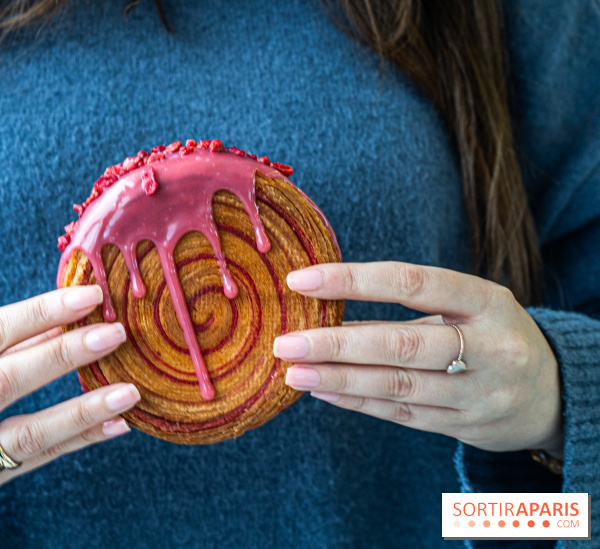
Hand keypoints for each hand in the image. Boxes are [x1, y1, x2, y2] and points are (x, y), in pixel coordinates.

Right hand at [0, 286, 140, 505]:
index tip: (88, 295)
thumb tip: (66, 317)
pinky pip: (41, 459)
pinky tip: (117, 423)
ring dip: (83, 409)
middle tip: (114, 333)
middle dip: (64, 354)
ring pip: (27, 433)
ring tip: (128, 390)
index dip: (40, 313)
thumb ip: (2, 345)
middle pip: (5, 381)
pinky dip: (81, 439)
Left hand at [274, 262, 563, 457]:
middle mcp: (487, 347)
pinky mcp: (464, 425)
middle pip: (402, 344)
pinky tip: (321, 392)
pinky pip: (401, 413)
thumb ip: (412, 304)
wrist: (553, 394)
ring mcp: (478, 392)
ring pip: (397, 385)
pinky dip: (357, 401)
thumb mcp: (471, 304)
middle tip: (286, 343)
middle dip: (337, 344)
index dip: (353, 280)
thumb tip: (327, 302)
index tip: (302, 280)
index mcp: (486, 301)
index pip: (412, 283)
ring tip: (293, 372)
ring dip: (339, 379)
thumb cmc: (493, 333)